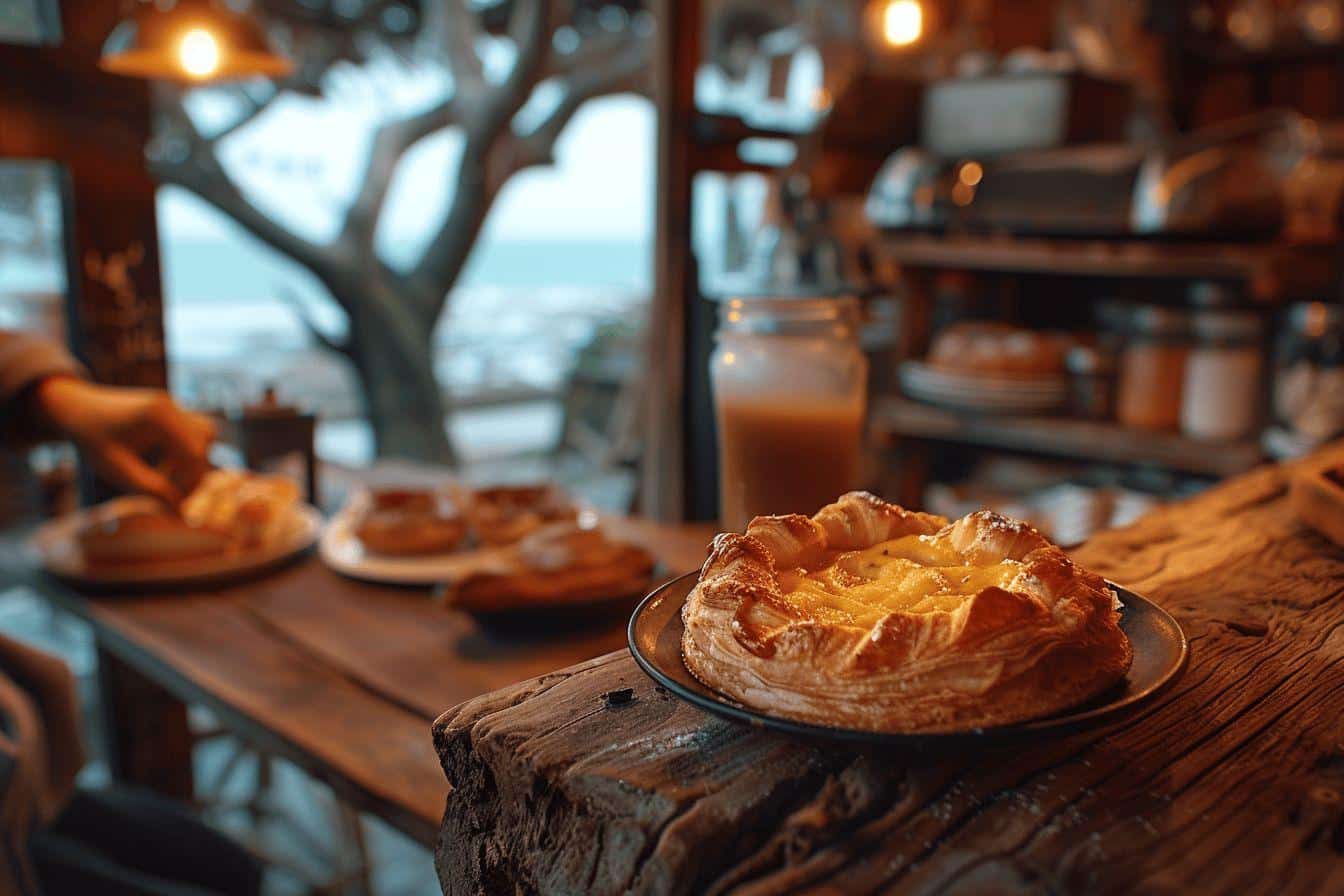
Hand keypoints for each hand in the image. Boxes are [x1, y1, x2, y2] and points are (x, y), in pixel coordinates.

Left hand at [30, 377, 216, 505]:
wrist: (76, 409)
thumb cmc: (92, 440)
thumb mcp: (118, 469)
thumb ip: (150, 489)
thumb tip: (179, 511)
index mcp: (159, 416)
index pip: (194, 453)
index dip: (191, 482)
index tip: (178, 504)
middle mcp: (171, 406)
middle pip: (203, 442)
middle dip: (193, 471)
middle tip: (172, 493)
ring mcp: (173, 405)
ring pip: (203, 435)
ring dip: (192, 459)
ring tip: (165, 475)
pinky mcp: (171, 410)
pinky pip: (191, 432)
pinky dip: (184, 451)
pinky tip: (161, 464)